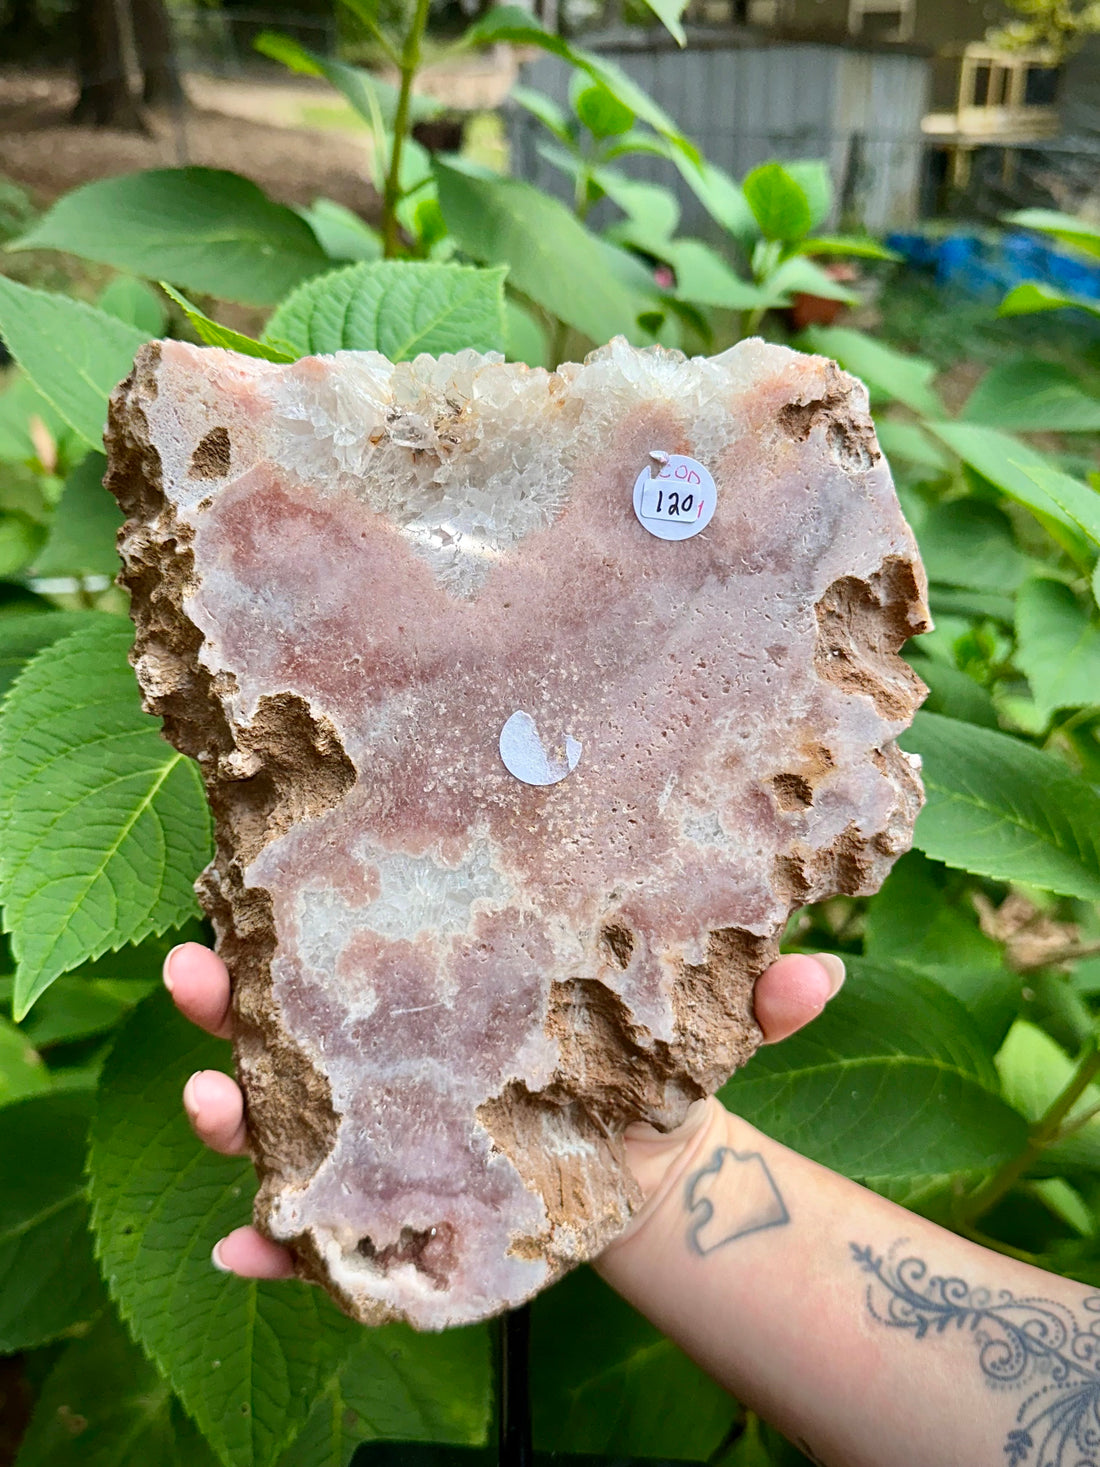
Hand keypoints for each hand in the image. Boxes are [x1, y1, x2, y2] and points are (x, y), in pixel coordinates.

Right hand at [165, 942, 843, 1278]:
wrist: (656, 1174)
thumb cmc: (655, 1072)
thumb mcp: (699, 1032)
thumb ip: (752, 1002)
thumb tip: (819, 975)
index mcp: (458, 989)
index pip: (365, 942)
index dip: (299, 915)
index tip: (243, 885)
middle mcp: (405, 1050)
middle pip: (297, 1019)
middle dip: (230, 998)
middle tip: (192, 973)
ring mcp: (395, 1131)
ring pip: (289, 1118)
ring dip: (236, 1111)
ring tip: (212, 1105)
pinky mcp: (406, 1211)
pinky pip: (326, 1229)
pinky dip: (284, 1242)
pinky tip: (249, 1250)